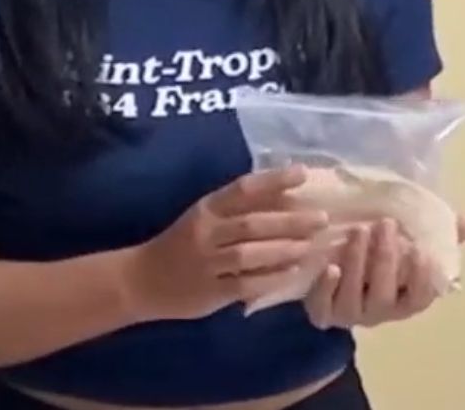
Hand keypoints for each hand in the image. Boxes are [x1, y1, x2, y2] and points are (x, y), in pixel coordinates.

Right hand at [121, 166, 329, 321]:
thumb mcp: (202, 217)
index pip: (243, 189)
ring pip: (249, 254)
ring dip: (283, 249)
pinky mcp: (210, 291)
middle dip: (290, 220)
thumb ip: (235, 209)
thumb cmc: (180, 244)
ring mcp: (207, 263)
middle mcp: (206, 233)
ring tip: (310, 246)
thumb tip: (283, 194)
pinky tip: (292, 273)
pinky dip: (271, 279)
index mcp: (205, 209)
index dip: (274, 180)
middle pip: (252, 223)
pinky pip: (245, 284)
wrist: (142, 280)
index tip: (303, 173)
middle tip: (321, 218)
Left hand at [303, 212, 464, 329]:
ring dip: (357, 263)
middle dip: (385, 259)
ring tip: (358, 232)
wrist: (332, 277)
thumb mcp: (408, 245)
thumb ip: (439, 236)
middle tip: (384, 224)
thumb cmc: (379, 259)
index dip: (422, 279)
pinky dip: (327, 288)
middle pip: (384, 294)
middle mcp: (379, 312)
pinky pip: (323, 308)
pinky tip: (330, 267)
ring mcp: (349, 314)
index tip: (422, 251)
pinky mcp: (321, 313)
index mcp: (404, 300)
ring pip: (353, 296)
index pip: (420, 298)